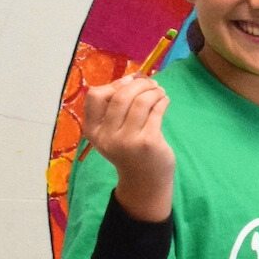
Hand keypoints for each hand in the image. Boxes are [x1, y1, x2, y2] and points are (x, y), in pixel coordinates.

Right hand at [81, 74, 173, 221]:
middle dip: (139, 84)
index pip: (94, 96)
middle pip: (121, 96)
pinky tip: (164, 100)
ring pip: (140, 102)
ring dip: (153, 90)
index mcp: (93, 130)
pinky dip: (162, 101)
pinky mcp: (148, 142)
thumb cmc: (128, 150)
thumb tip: (132, 77)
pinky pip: (156, 111)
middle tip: (150, 83)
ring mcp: (127, 140)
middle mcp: (107, 136)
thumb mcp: (112, 132)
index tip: (129, 82)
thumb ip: (116, 108)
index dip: (114, 84)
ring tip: (159, 91)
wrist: (144, 181)